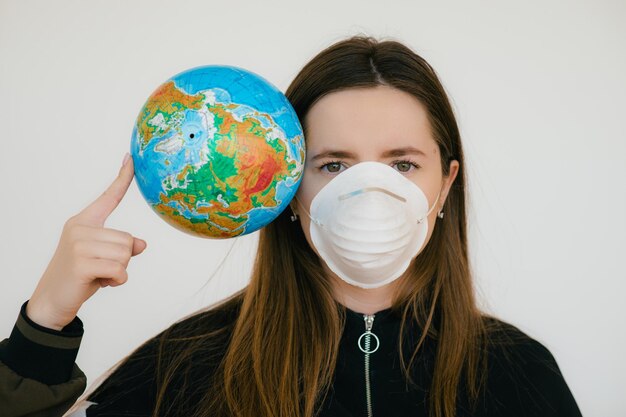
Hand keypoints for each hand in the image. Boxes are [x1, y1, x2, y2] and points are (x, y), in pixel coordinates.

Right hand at [26, 153, 146, 329]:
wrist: (52, 300)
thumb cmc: (80, 276)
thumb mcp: (103, 258)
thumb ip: (122, 248)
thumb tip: (142, 244)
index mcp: (84, 221)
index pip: (109, 197)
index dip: (122, 178)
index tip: (130, 158)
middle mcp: (80, 228)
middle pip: (128, 239)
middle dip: (123, 259)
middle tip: (103, 268)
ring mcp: (78, 244)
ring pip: (126, 254)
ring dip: (120, 270)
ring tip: (100, 275)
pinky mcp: (81, 263)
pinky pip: (120, 270)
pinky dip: (118, 281)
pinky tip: (103, 283)